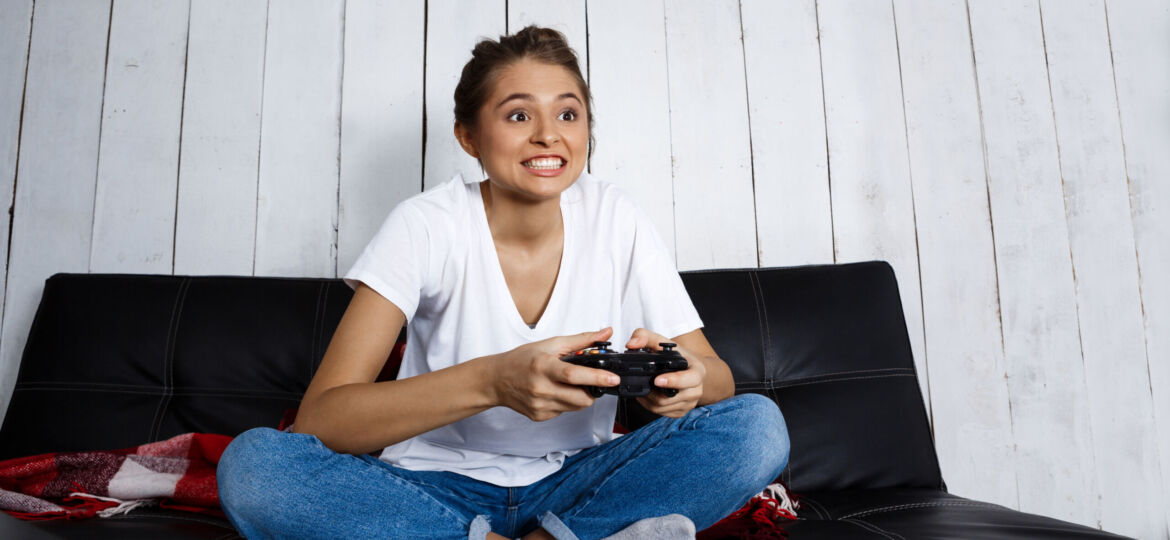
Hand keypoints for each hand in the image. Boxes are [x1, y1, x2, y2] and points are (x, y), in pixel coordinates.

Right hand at [491, 327, 620, 421]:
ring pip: (575, 407)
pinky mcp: (540, 416)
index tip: (613, 379)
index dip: (597, 378)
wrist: (496, 380)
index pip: (574, 376)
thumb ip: (581, 340)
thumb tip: (605, 334)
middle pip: (581, 398)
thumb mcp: (550, 344)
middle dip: (592, 391)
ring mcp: (540, 406)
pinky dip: (566, 402)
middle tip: (589, 380)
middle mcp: (541, 389)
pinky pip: (564, 412)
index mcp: (543, 367)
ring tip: (567, 384)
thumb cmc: (522, 360)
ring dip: (579, 396)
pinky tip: (554, 392)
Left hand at [627, 328, 706, 417]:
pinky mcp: (682, 411)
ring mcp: (690, 403)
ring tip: (643, 387)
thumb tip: (631, 344)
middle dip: (652, 392)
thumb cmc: (679, 355)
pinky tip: (648, 394)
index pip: (688, 379)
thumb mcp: (663, 341)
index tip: (657, 380)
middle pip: (670, 398)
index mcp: (697, 371)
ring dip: (648, 399)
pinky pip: (662, 413)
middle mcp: (696, 390)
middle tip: (641, 382)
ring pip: (662, 407)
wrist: (692, 369)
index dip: (672, 381)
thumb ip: (645, 337)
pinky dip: (650, 405)